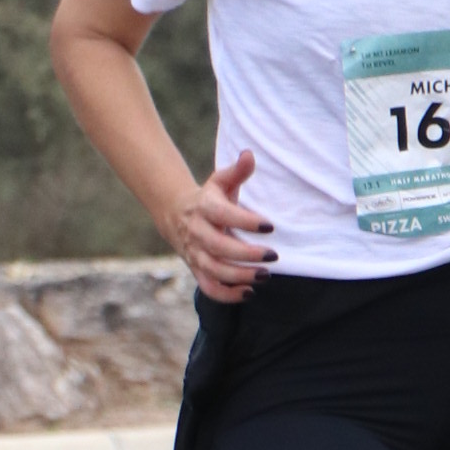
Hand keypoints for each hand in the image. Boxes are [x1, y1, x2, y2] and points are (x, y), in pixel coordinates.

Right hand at [168, 149, 276, 300]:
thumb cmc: (209, 198)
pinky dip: (227, 295)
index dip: (246, 221)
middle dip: (246, 254)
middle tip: (273, 255)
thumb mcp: (220, 182)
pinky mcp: (197, 270)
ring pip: (214, 270)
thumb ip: (237, 171)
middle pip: (219, 247)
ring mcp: (195, 254)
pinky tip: (249, 292)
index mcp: (204, 207)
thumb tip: (249, 154)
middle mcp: (197, 232)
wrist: (176, 215)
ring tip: (266, 275)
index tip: (270, 226)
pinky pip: (209, 288)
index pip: (223, 214)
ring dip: (240, 276)